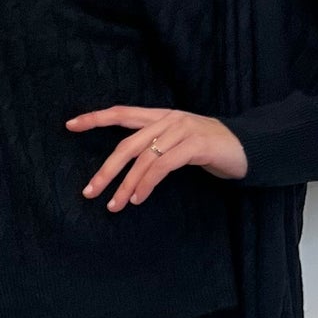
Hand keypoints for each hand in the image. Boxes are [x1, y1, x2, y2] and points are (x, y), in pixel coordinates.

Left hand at [66, 105, 248, 209]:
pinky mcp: (196, 145)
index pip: (121, 113)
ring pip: (144, 158)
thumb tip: (126, 169)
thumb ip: (154, 148)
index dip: (95, 118)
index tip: (70, 125)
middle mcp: (168, 119)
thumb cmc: (208, 148)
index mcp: (160, 116)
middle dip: (106, 170)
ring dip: (126, 185)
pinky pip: (164, 166)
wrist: (247, 147)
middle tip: (90, 191)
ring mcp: (183, 130)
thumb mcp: (177, 143)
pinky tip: (138, 198)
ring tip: (115, 205)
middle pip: (127, 144)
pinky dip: (147, 183)